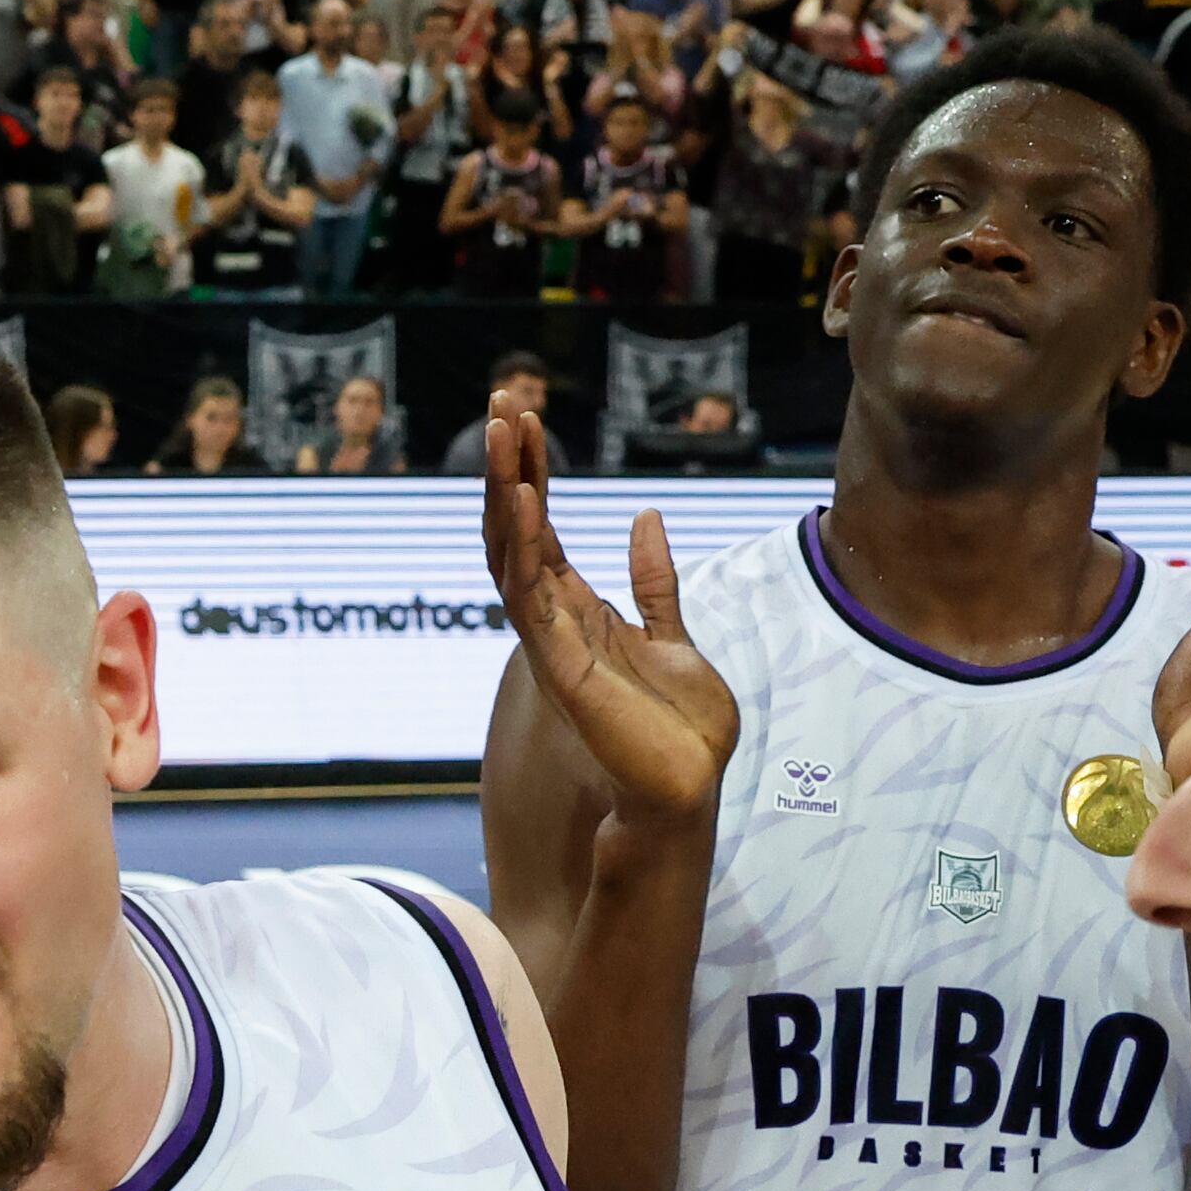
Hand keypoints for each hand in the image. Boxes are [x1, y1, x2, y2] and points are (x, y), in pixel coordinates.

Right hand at [481, 408, 731, 822]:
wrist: (687, 789)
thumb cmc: (681, 729)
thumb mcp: (673, 635)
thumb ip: (654, 582)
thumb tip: (643, 518)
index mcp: (576, 612)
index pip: (540, 530)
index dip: (530, 472)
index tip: (526, 417)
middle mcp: (552, 623)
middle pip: (515, 532)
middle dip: (508, 468)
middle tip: (503, 401)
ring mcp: (551, 643)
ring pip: (513, 555)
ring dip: (507, 491)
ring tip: (505, 431)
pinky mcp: (562, 667)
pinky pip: (531, 598)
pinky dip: (527, 547)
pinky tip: (527, 500)